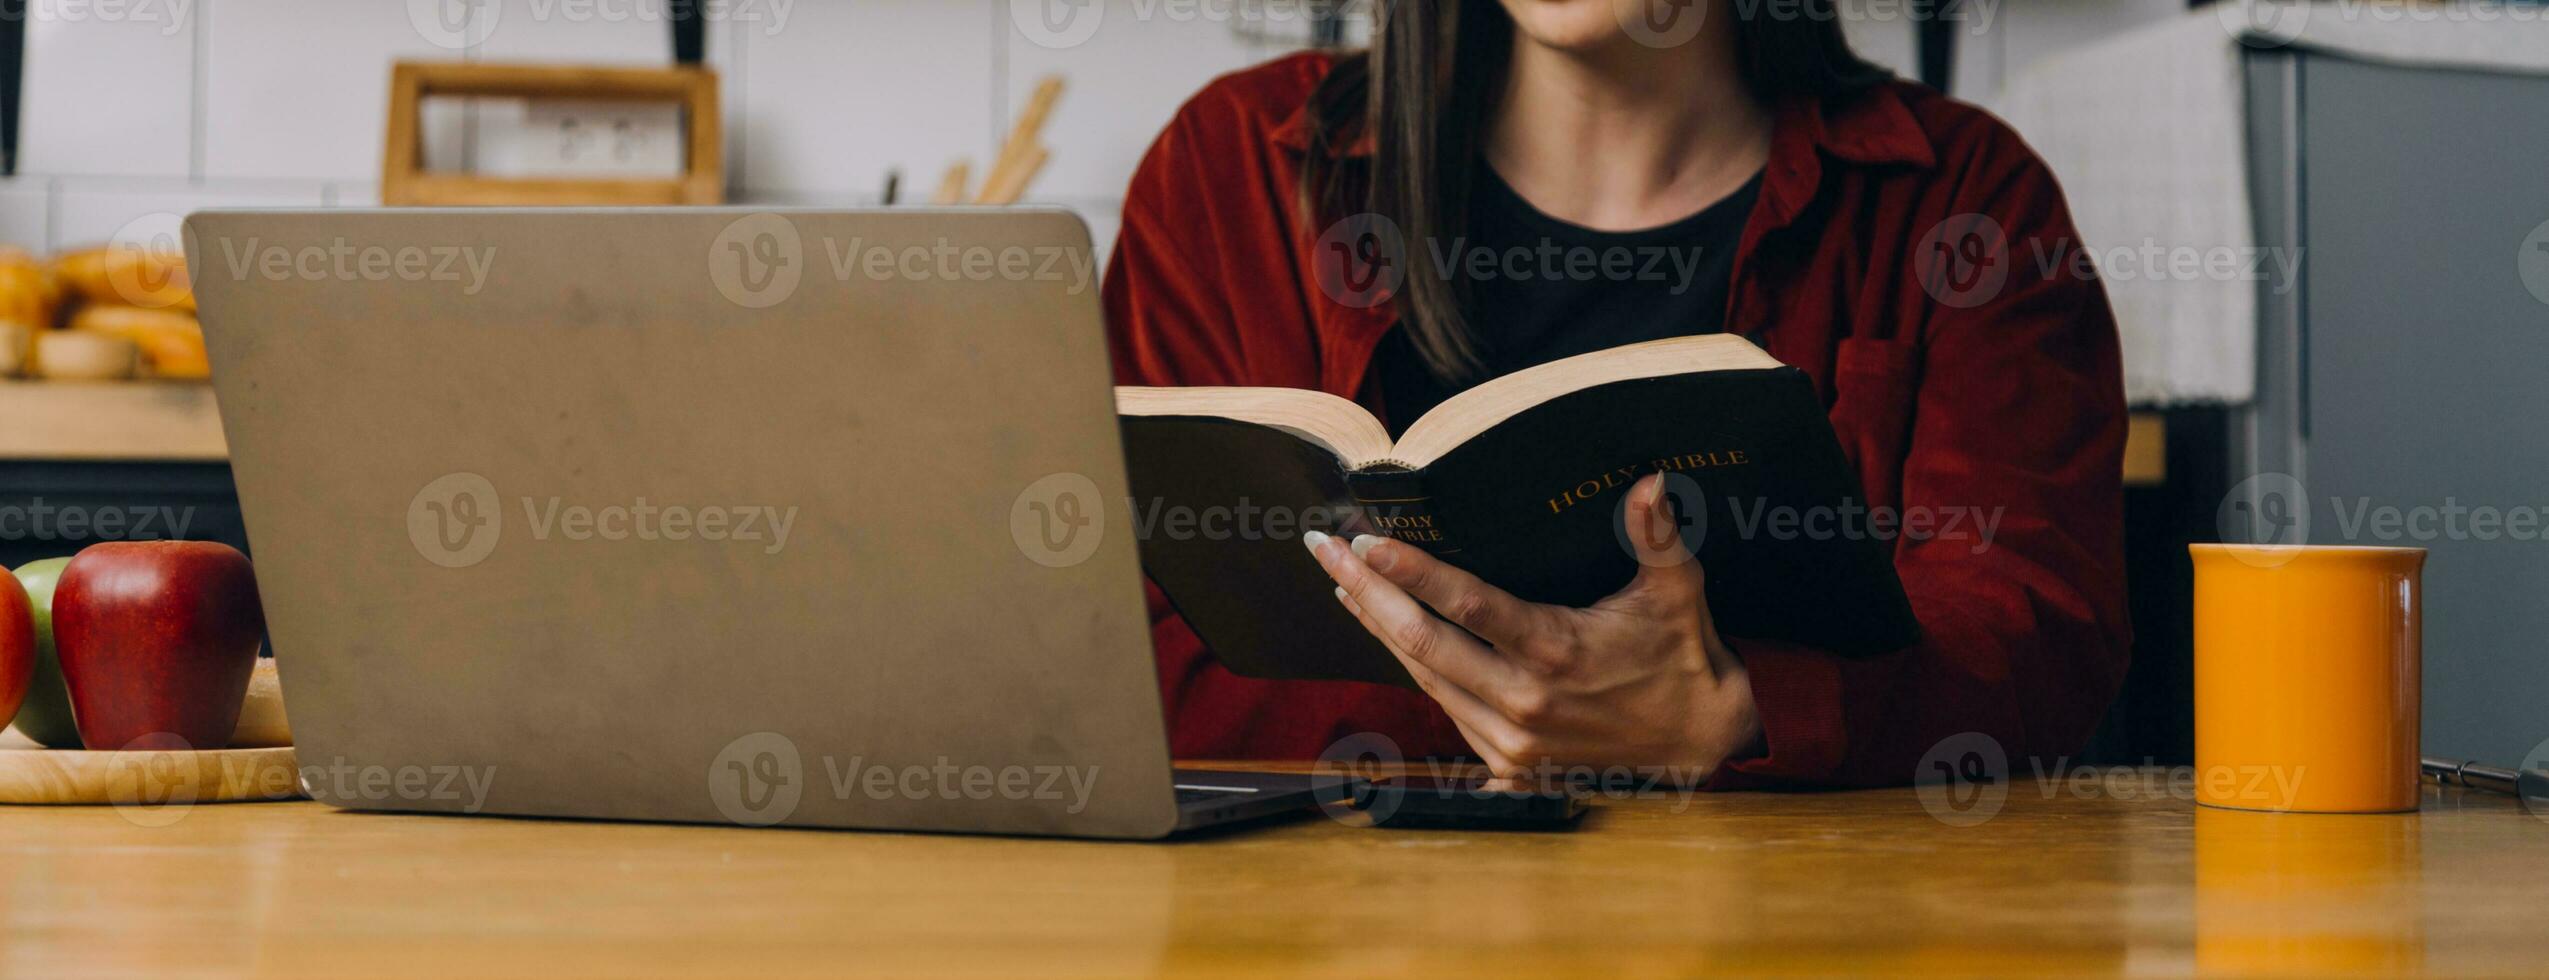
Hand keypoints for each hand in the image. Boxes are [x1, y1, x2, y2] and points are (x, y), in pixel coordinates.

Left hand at [1307, 474, 1761, 782]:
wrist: (1698, 745)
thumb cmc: (1682, 657)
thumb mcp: (1676, 592)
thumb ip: (1655, 537)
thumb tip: (1651, 481)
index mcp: (1557, 652)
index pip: (1468, 605)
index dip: (1412, 572)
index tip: (1365, 542)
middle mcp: (1525, 702)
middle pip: (1423, 642)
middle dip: (1366, 591)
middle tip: (1324, 548)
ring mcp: (1512, 741)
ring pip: (1425, 679)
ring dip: (1380, 629)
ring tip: (1344, 583)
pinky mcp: (1509, 766)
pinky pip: (1446, 710)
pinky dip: (1414, 671)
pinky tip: (1387, 637)